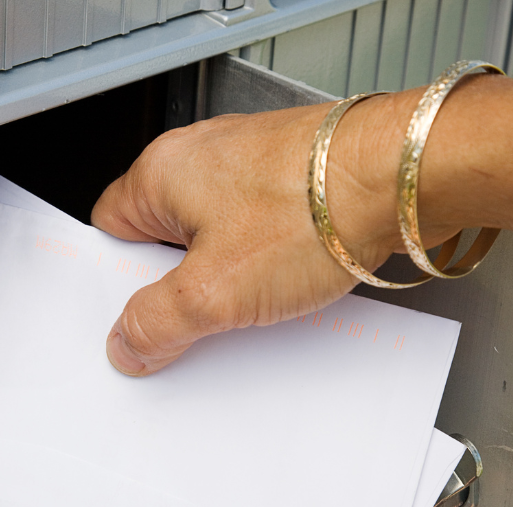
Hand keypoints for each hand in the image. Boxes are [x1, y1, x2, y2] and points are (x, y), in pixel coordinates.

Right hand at [91, 98, 420, 375]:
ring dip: (228, 280)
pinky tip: (287, 291)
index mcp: (161, 172)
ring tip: (251, 309)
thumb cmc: (313, 205)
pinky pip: (261, 236)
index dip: (116, 281)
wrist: (402, 177)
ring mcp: (252, 168)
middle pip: (165, 240)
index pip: (109, 231)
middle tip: (196, 323)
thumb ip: (158, 322)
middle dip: (178, 288)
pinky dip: (268, 267)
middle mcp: (203, 160)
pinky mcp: (294, 182)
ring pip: (218, 240)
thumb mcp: (215, 291)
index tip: (131, 321)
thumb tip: (128, 340)